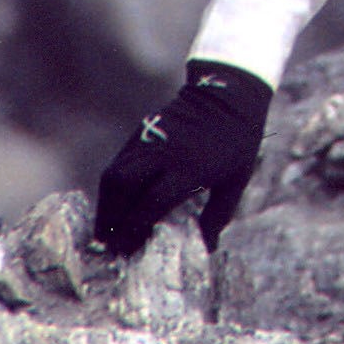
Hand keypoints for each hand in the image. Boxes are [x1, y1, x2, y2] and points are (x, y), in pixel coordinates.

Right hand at [92, 60, 271, 255]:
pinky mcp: (141, 132)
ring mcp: (149, 140)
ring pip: (114, 175)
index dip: (136, 229)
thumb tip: (206, 248)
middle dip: (111, 220)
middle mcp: (164, 153)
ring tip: (105, 231)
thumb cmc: (238, 141)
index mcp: (190, 167)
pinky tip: (113, 206)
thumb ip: (217, 215)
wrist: (229, 94)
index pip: (152, 202)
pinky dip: (111, 188)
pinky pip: (117, 163)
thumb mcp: (236, 180)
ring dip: (105, 206)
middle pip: (123, 187)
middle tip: (109, 245)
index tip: (128, 250)